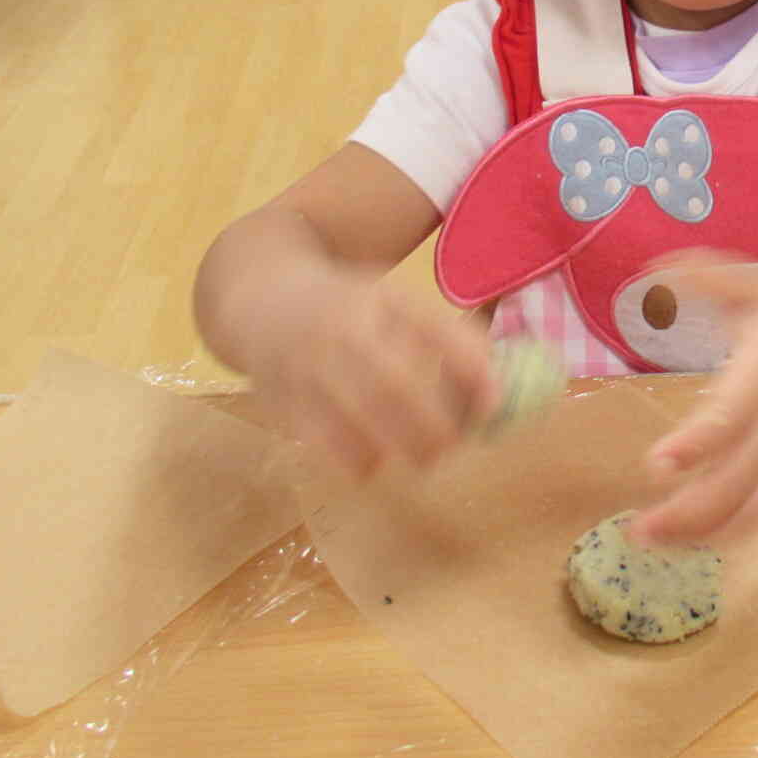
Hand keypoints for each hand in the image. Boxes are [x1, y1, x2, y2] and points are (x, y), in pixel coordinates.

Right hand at [245, 266, 497, 480]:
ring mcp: (307, 363)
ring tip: (421, 457)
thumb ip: (442, 335)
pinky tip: (373, 460)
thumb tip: (498, 383)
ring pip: (358, 416)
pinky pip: (321, 441)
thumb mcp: (392, 300)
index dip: (470, 368)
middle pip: (394, 384)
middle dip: (434, 425)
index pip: (434, 329)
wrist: (259, 296)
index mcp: (381, 297)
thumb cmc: (345, 306)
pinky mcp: (281, 397)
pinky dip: (354, 460)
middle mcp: (342, 327)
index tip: (495, 403)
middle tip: (453, 444)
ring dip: (398, 447)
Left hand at [629, 256, 757, 544]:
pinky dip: (723, 534)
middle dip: (689, 511)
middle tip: (637, 529)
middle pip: (740, 480)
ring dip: (701, 533)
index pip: (732, 416)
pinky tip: (681, 539)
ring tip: (649, 540)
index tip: (657, 464)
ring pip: (752, 509)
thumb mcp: (755, 286)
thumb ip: (707, 277)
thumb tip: (654, 266)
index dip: (696, 443)